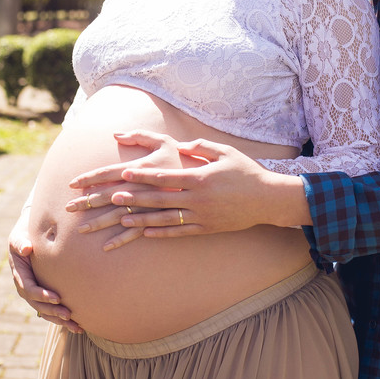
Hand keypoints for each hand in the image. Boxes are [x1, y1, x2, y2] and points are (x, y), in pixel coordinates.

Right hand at [6, 207, 81, 332]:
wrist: (30, 233)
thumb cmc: (26, 232)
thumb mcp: (19, 235)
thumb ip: (21, 242)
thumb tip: (26, 249)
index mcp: (19, 273)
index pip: (28, 288)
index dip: (41, 295)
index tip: (57, 297)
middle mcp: (25, 285)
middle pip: (37, 304)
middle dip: (52, 310)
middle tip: (68, 314)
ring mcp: (34, 290)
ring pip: (45, 311)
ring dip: (59, 319)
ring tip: (76, 326)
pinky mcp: (44, 292)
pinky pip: (52, 308)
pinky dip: (63, 318)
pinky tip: (79, 325)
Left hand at [71, 131, 310, 239]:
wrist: (267, 199)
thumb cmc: (246, 172)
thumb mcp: (225, 152)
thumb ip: (200, 147)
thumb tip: (180, 145)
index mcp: (199, 178)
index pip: (164, 177)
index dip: (142, 176)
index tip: (124, 173)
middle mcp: (197, 199)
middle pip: (159, 199)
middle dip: (134, 198)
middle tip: (112, 197)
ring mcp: (201, 216)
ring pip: (165, 219)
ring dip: (141, 218)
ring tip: (122, 218)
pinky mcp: (207, 228)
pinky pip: (179, 232)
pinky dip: (161, 233)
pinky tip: (145, 232)